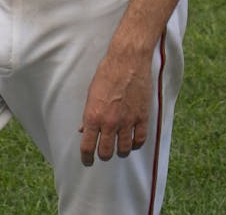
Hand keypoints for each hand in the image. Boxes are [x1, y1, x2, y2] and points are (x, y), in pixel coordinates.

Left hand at [78, 48, 151, 166]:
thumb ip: (88, 115)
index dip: (86, 158)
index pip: (87, 146)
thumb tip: (83, 130)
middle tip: (102, 155)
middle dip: (103, 156)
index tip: (87, 162)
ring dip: (120, 152)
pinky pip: (140, 140)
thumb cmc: (106, 75)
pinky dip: (136, 145)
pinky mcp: (142, 118)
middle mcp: (109, 122)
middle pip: (106, 152)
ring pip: (124, 149)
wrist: (127, 63)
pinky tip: (133, 143)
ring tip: (118, 149)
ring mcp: (127, 121)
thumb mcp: (91, 95)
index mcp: (93, 116)